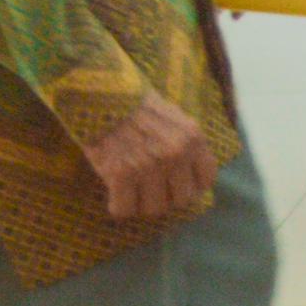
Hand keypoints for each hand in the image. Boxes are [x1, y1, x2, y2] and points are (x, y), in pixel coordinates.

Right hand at [84, 95, 218, 223]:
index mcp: (193, 138)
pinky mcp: (121, 174)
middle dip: (165, 198)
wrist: (99, 96)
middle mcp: (176, 154)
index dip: (191, 186)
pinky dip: (118, 207)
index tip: (177, 185)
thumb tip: (192, 173)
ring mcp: (149, 166)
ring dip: (141, 205)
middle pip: (180, 200)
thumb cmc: (135, 107)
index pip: (206, 179)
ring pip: (153, 209)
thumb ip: (186, 142)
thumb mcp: (174, 117)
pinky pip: (124, 209)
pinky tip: (115, 196)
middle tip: (150, 190)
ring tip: (132, 192)